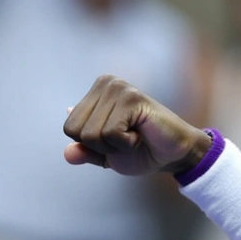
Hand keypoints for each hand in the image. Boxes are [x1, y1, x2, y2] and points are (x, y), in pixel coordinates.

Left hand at [62, 75, 211, 175]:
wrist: (173, 155)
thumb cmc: (140, 151)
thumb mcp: (105, 155)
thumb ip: (85, 152)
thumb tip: (67, 154)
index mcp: (94, 93)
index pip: (69, 128)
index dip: (91, 145)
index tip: (115, 139)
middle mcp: (104, 83)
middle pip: (78, 131)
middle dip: (101, 145)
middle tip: (127, 137)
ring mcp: (118, 88)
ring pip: (92, 134)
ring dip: (115, 145)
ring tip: (135, 134)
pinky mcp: (132, 97)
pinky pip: (111, 133)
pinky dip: (126, 143)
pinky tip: (141, 133)